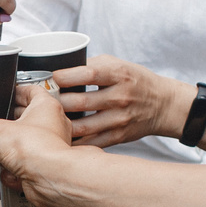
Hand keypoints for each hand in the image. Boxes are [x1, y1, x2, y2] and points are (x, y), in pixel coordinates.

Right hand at [0, 79, 76, 197]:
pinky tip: (6, 174)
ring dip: (6, 152)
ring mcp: (49, 148)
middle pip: (23, 121)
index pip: (31, 90)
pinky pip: (24, 166)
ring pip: (22, 146)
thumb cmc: (39, 150)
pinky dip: (13, 172)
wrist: (51, 181)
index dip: (15, 91)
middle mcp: (52, 126)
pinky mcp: (44, 168)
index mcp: (46, 107)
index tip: (3, 94)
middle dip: (5, 127)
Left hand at [52, 55, 190, 147]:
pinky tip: (61, 137)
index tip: (51, 78)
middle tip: (42, 101)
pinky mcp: (118, 136)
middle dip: (56, 102)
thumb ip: (91, 66)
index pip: (88, 75)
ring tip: (46, 120)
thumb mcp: (118, 64)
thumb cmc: (136, 81)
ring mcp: (119, 119)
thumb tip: (59, 72)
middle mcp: (120, 97)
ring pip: (82, 126)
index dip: (65, 77)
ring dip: (60, 124)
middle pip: (81, 102)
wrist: (163, 104)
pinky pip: (90, 142)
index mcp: (119, 75)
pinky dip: (73, 141)